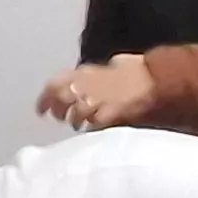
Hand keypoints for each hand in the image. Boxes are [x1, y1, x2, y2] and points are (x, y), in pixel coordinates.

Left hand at [38, 55, 157, 129]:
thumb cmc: (132, 73)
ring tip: (78, 125)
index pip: (53, 85)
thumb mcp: (103, 69)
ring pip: (77, 112)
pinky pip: (96, 121)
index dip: (44, 99)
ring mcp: (100, 98)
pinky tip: (93, 128)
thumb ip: (88, 77)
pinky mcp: (114, 110)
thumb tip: (76, 81)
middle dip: (59, 111)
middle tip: (61, 119)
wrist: (155, 77)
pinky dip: (92, 126)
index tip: (41, 111)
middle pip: (62, 99)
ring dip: (75, 120)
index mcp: (83, 72)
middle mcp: (87, 84)